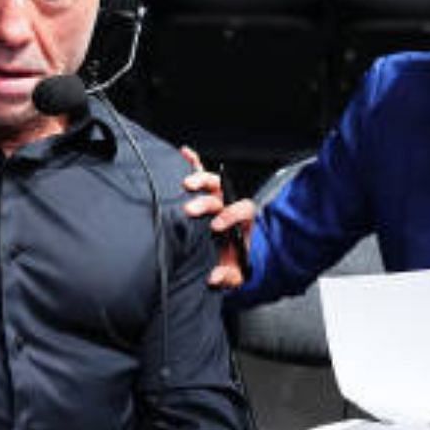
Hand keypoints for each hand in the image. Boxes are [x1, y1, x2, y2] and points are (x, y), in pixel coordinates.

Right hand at [179, 146, 254, 289]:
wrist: (234, 256)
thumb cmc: (235, 262)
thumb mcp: (237, 274)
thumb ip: (229, 276)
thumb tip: (215, 277)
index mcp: (243, 222)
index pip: (242, 210)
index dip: (231, 215)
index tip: (216, 226)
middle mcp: (231, 206)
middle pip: (223, 195)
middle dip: (207, 201)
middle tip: (191, 210)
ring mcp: (219, 198)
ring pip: (212, 182)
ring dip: (200, 179)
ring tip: (186, 184)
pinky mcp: (207, 195)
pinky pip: (202, 173)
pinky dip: (194, 162)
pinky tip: (185, 153)